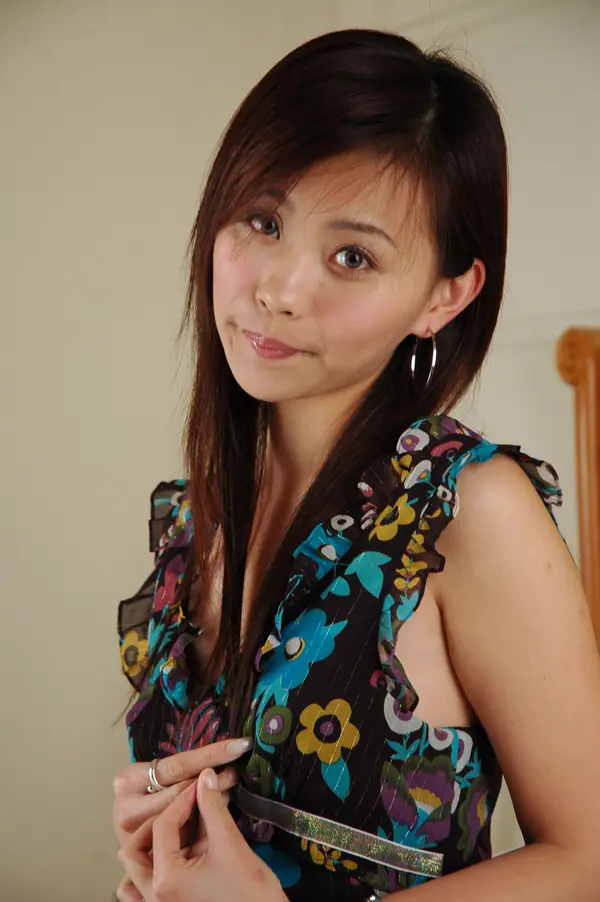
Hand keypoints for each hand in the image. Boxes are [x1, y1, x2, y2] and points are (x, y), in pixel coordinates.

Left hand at [118, 768, 287, 901]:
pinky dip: (150, 869)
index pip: (162, 826)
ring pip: (136, 867)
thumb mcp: (230, 844)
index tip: (199, 784)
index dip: (182, 799)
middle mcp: (155, 894)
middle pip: (136, 847)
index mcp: (166, 879)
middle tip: (185, 806)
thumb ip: (213, 807)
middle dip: (159, 820)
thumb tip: (206, 777)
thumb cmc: (250, 893)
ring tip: (179, 828)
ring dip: (151, 844)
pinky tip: (172, 855)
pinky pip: (141, 889)